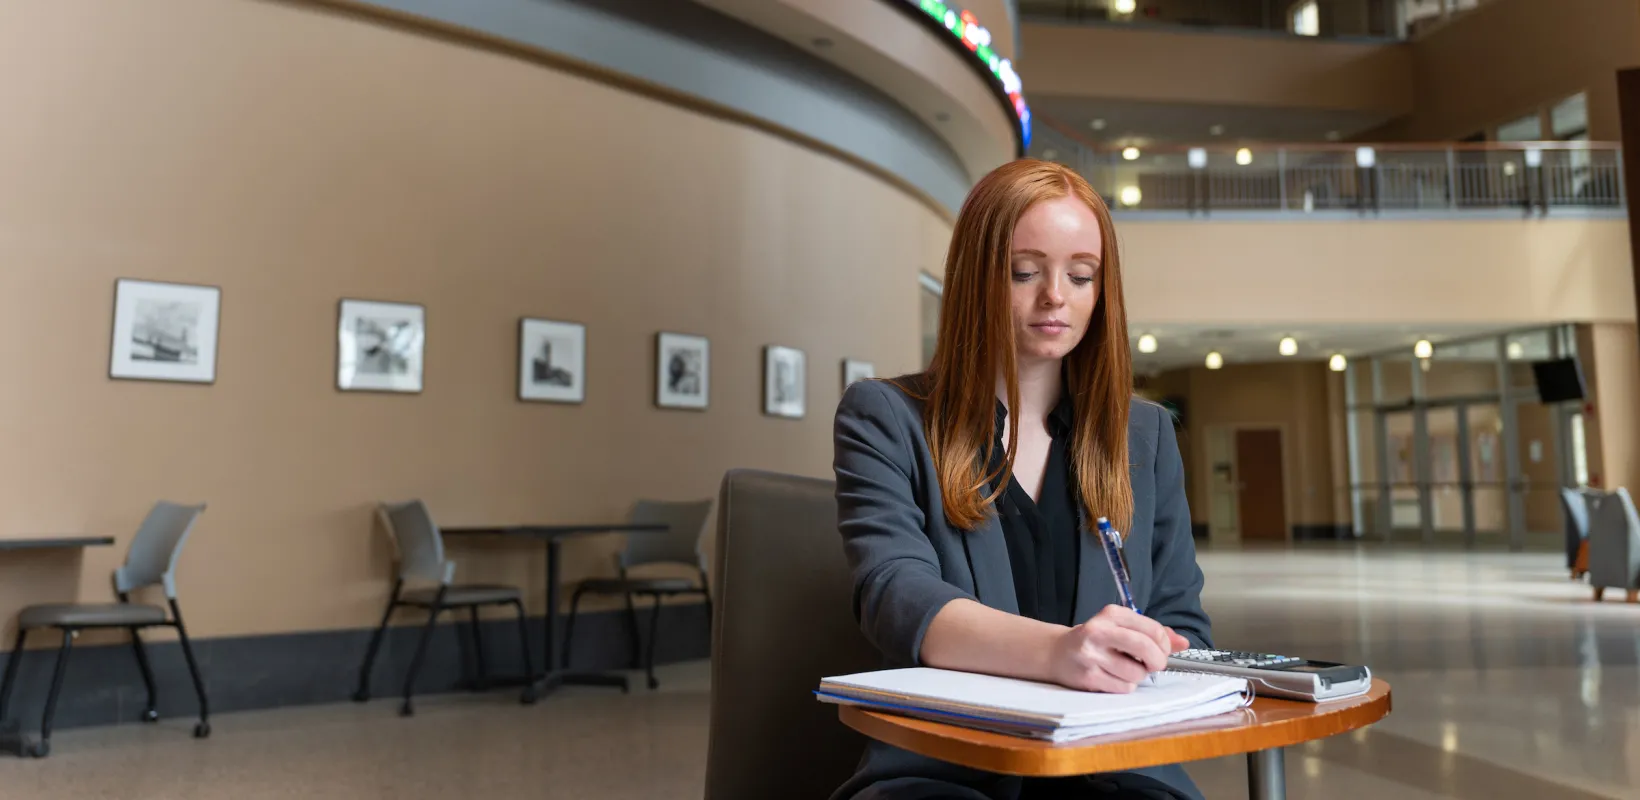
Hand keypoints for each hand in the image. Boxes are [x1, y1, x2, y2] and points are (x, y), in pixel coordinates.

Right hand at [1048, 605, 1190, 692]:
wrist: (1057, 653)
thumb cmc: (1097, 640)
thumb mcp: (1122, 628)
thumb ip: (1154, 633)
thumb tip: (1184, 643)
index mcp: (1111, 614)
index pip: (1153, 629)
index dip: (1165, 645)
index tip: (1161, 651)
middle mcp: (1099, 631)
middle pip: (1145, 648)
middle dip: (1157, 661)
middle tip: (1153, 665)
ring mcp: (1092, 655)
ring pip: (1136, 673)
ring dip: (1137, 676)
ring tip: (1124, 669)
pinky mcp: (1088, 676)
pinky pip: (1123, 687)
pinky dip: (1124, 686)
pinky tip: (1112, 677)